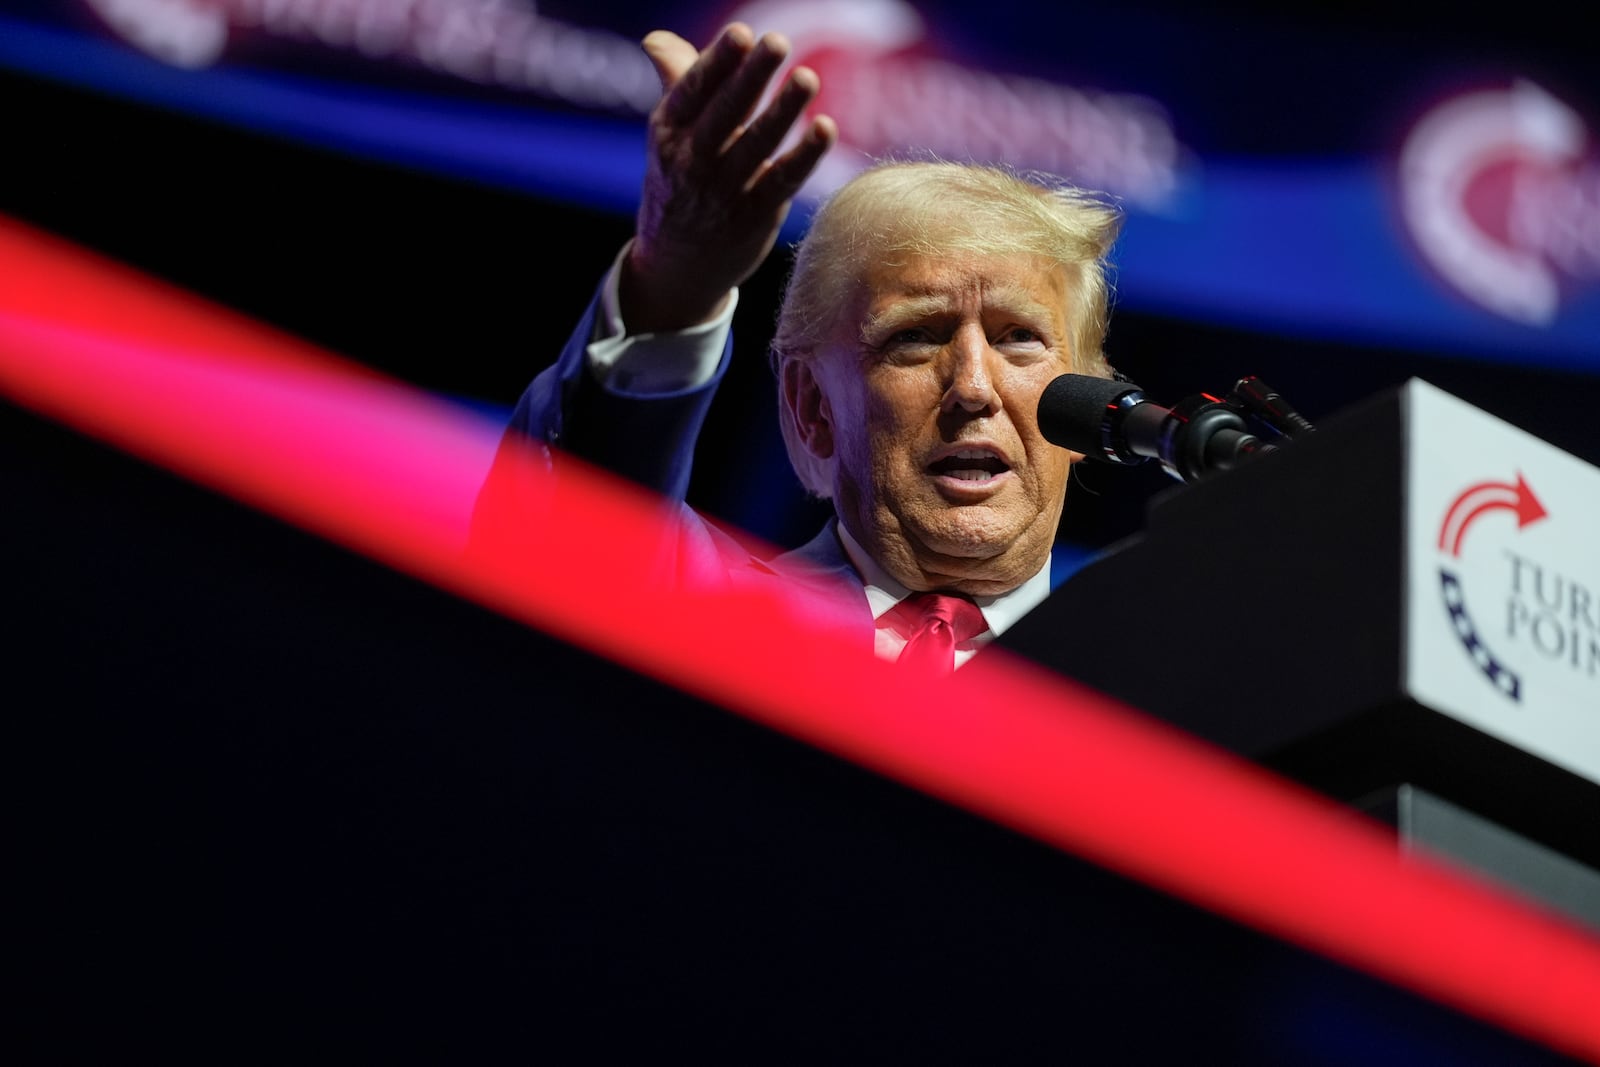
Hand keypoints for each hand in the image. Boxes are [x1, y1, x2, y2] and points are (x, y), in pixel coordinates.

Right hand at [621, 23, 836, 333]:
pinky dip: (805, 156)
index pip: (692, 92)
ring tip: (807, 79)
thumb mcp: (668, 137)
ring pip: (757, 146)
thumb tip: (658, 39)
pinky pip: (783, 181)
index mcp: (667, 133)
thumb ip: (677, 83)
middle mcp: (692, 162)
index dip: (716, 63)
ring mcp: (724, 192)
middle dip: (751, 77)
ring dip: (783, 111)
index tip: (741, 33)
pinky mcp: (755, 216)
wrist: (678, 267)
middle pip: (725, 114)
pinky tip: (825, 128)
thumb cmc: (679, 184)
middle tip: (777, 42)